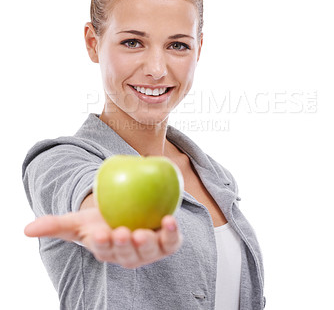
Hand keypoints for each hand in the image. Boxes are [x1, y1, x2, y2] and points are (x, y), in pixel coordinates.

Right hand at [24, 208, 182, 268]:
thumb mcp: (79, 221)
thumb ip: (55, 225)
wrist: (128, 213)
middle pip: (127, 255)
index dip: (103, 244)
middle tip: (121, 232)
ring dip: (148, 243)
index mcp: (108, 251)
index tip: (99, 233)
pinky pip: (172, 241)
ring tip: (144, 231)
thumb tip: (26, 229)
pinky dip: (172, 233)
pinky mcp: (167, 242)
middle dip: (124, 246)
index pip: (104, 250)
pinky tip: (170, 219)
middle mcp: (130, 255)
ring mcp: (150, 250)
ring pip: (150, 251)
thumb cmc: (102, 220)